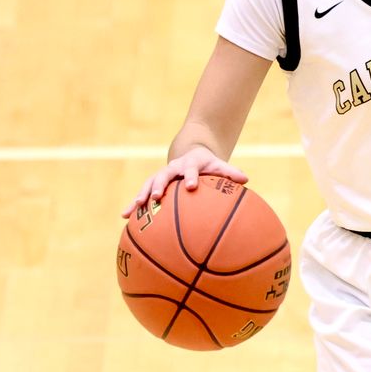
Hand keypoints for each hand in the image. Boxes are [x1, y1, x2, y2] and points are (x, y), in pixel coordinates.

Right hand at [122, 147, 247, 216]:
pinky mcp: (153, 185)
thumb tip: (245, 179)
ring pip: (148, 185)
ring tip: (134, 209)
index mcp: (189, 164)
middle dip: (159, 185)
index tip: (190, 186)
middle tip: (157, 197)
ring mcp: (160, 176)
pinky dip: (133, 205)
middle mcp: (172, 168)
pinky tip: (124, 217)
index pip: (190, 169)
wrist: (191, 155)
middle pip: (163, 175)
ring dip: (140, 196)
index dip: (189, 176)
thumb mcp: (219, 166)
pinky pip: (142, 195)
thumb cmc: (208, 165)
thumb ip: (230, 172)